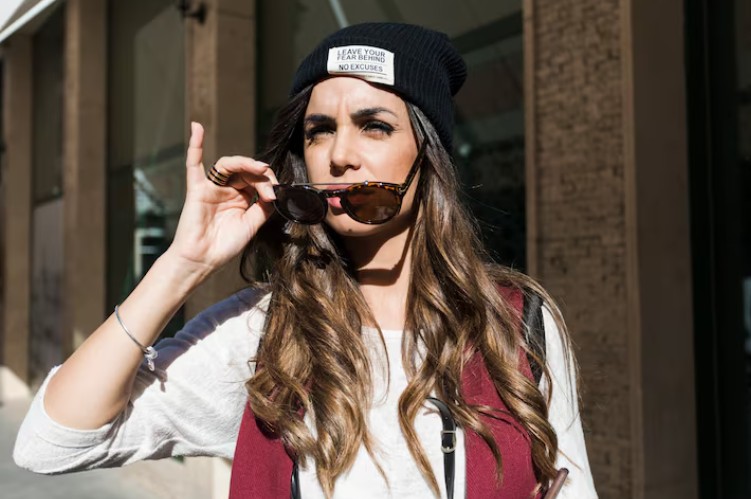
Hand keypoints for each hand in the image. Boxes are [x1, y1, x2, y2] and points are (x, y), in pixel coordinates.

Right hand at [166, 122, 277, 273]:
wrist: (202, 261)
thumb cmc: (224, 246)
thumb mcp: (252, 225)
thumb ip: (263, 207)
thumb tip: (275, 192)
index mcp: (240, 198)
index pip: (256, 180)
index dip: (268, 183)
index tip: (275, 195)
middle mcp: (226, 190)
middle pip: (245, 170)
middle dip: (260, 176)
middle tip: (269, 188)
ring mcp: (211, 188)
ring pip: (228, 165)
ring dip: (245, 163)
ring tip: (258, 168)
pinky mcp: (197, 190)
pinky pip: (193, 164)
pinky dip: (195, 145)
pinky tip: (197, 128)